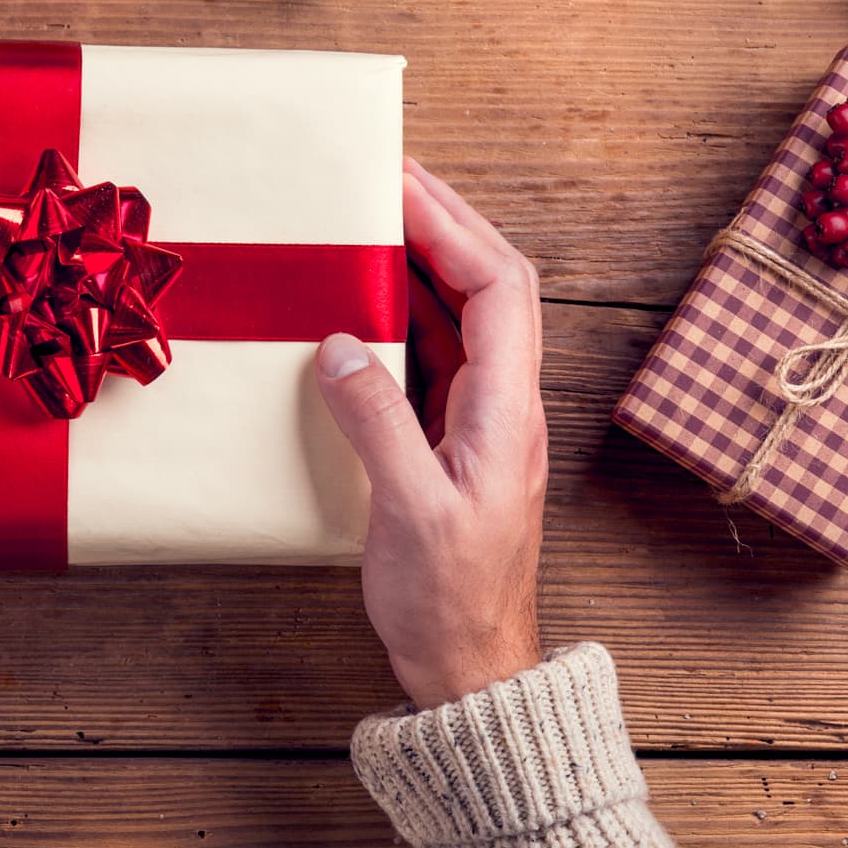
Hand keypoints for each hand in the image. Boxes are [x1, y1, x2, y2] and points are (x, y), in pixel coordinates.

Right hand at [316, 159, 548, 708]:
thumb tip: (339, 344)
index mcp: (508, 411)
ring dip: (426, 259)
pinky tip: (366, 303)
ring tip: (371, 220)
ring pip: (467, 314)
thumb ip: (377, 423)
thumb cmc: (450, 602)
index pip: (498, 286)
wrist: (472, 671)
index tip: (399, 181)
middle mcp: (506, 405)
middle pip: (492, 283)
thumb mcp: (408, 512)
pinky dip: (407, 311)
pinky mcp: (455, 442)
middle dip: (444, 220)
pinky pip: (439, 353)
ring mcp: (484, 422)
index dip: (452, 224)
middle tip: (385, 176)